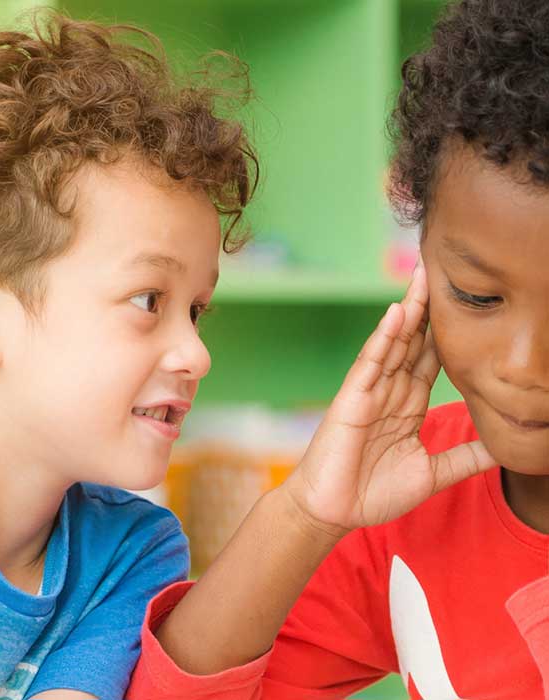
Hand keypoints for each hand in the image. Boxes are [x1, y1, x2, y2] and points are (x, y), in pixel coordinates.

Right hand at [284, 259, 496, 532]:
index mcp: (409, 405)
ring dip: (410, 312)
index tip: (467, 307)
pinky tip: (397, 313)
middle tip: (443, 272)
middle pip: (414, 342)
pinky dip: (384, 337)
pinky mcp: (352, 397)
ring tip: (424, 279)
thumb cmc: (375, 493)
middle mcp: (391, 391)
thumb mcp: (432, 473)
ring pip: (394, 344)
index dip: (448, 334)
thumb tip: (505, 449)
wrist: (335, 511)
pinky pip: (371, 362)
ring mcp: (371, 391)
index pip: (432, 360)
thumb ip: (465, 457)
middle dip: (429, 309)